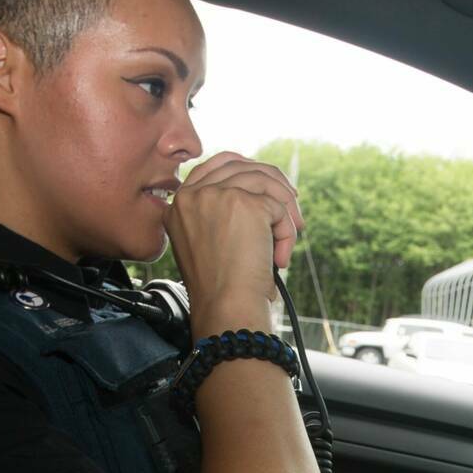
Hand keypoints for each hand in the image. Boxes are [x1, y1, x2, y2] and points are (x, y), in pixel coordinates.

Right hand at [165, 153, 303, 322]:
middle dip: (273, 184)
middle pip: (242, 166)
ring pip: (265, 183)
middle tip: (293, 207)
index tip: (269, 185)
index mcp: (179, 205)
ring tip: (288, 241)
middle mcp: (193, 195)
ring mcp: (217, 195)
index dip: (245, 169)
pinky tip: (280, 258)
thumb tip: (262, 196)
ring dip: (285, 211)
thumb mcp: (208, 243)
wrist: (225, 306)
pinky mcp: (245, 203)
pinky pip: (279, 207)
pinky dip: (287, 233)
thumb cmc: (220, 288)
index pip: (214, 166)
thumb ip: (220, 214)